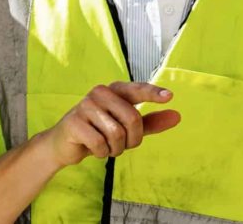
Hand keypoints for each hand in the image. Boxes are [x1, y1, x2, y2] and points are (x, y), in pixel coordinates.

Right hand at [39, 82, 180, 167]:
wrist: (65, 145)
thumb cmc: (100, 133)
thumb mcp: (128, 128)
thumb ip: (151, 122)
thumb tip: (177, 116)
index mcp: (115, 90)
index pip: (137, 89)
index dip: (153, 93)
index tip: (170, 96)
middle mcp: (100, 93)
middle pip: (132, 119)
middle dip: (132, 139)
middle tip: (122, 145)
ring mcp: (85, 105)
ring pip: (117, 134)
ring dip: (116, 148)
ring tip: (106, 146)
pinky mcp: (74, 122)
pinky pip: (100, 143)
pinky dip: (102, 152)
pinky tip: (94, 149)